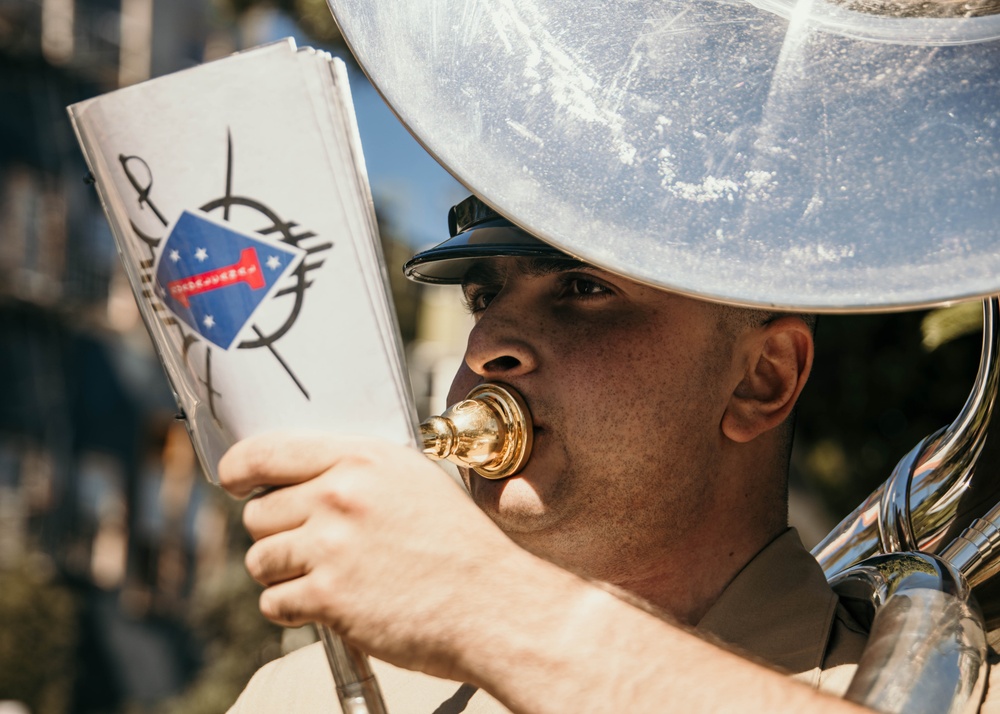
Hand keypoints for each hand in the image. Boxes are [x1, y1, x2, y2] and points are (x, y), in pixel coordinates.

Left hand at [217, 432, 538, 679]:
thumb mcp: (414, 481)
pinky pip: (274, 602)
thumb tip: (301, 479)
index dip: (239, 469)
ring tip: (326, 579)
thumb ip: (358, 473)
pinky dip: (294, 609)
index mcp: (363, 459)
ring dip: (283, 574)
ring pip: (260, 560)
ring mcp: (332, 545)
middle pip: (258, 512)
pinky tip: (330, 605)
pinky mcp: (329, 596)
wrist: (491, 603)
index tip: (235, 481)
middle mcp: (341, 495)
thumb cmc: (458, 545)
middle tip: (312, 548)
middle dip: (276, 534)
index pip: (268, 451)